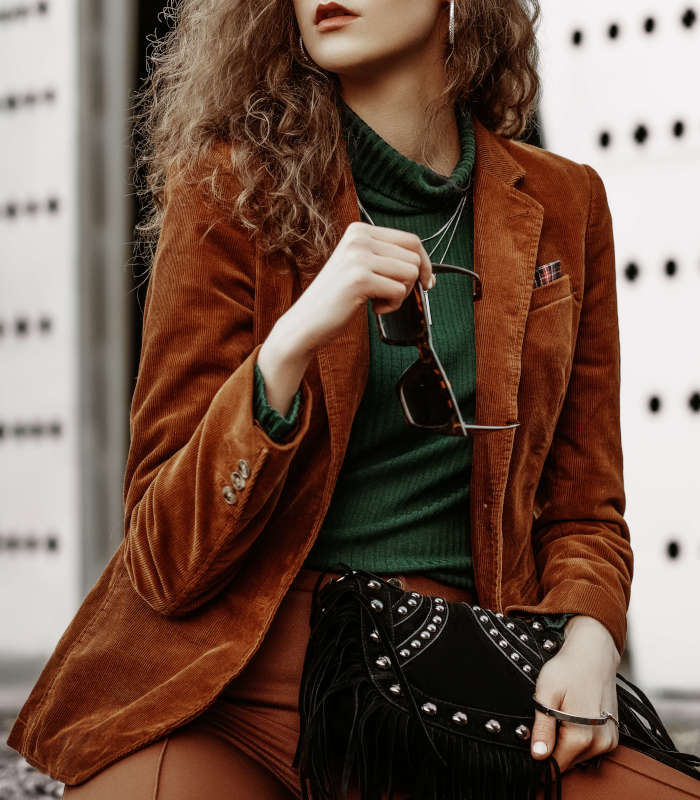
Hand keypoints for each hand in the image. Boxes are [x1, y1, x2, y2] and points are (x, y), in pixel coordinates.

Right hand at [281, 221, 434, 356]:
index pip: (411, 239)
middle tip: (391, 296)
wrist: (306, 322)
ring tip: (378, 301)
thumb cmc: (336, 299)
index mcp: (359, 231)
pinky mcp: (360, 279)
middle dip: (411, 282)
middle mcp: (358, 238)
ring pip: (410, 272)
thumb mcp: (359, 267)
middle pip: (414, 256)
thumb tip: (426, 267)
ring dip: (401, 294)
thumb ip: (385, 258)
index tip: (427, 282)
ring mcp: (358, 257)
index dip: (425, 262)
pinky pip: (399, 291)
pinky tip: (373, 308)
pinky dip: (392, 306)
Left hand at [530, 615, 620, 773]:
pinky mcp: (613, 736)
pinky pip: (590, 748)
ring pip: (578, 756)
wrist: (594, 653)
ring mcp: (609, 741)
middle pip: (567, 762)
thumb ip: (543, 728)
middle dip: (553, 749)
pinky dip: (579, 739)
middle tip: (545, 722)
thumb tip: (538, 756)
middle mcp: (600, 744)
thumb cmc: (567, 669)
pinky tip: (573, 718)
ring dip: (566, 744)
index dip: (540, 757)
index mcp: (581, 736)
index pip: (555, 765)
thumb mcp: (546, 694)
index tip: (532, 743)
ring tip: (559, 716)